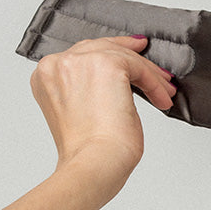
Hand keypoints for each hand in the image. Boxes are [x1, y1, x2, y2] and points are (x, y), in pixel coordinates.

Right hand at [30, 36, 175, 195]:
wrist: (95, 161)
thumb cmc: (89, 150)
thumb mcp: (81, 113)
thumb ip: (89, 90)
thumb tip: (118, 86)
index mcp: (46, 77)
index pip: (80, 55)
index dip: (109, 53)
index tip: (129, 55)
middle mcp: (57, 65)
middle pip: (99, 48)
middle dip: (129, 55)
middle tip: (151, 63)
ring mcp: (79, 61)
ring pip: (122, 56)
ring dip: (148, 74)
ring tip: (164, 91)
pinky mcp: (106, 64)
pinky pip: (138, 66)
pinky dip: (154, 82)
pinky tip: (162, 97)